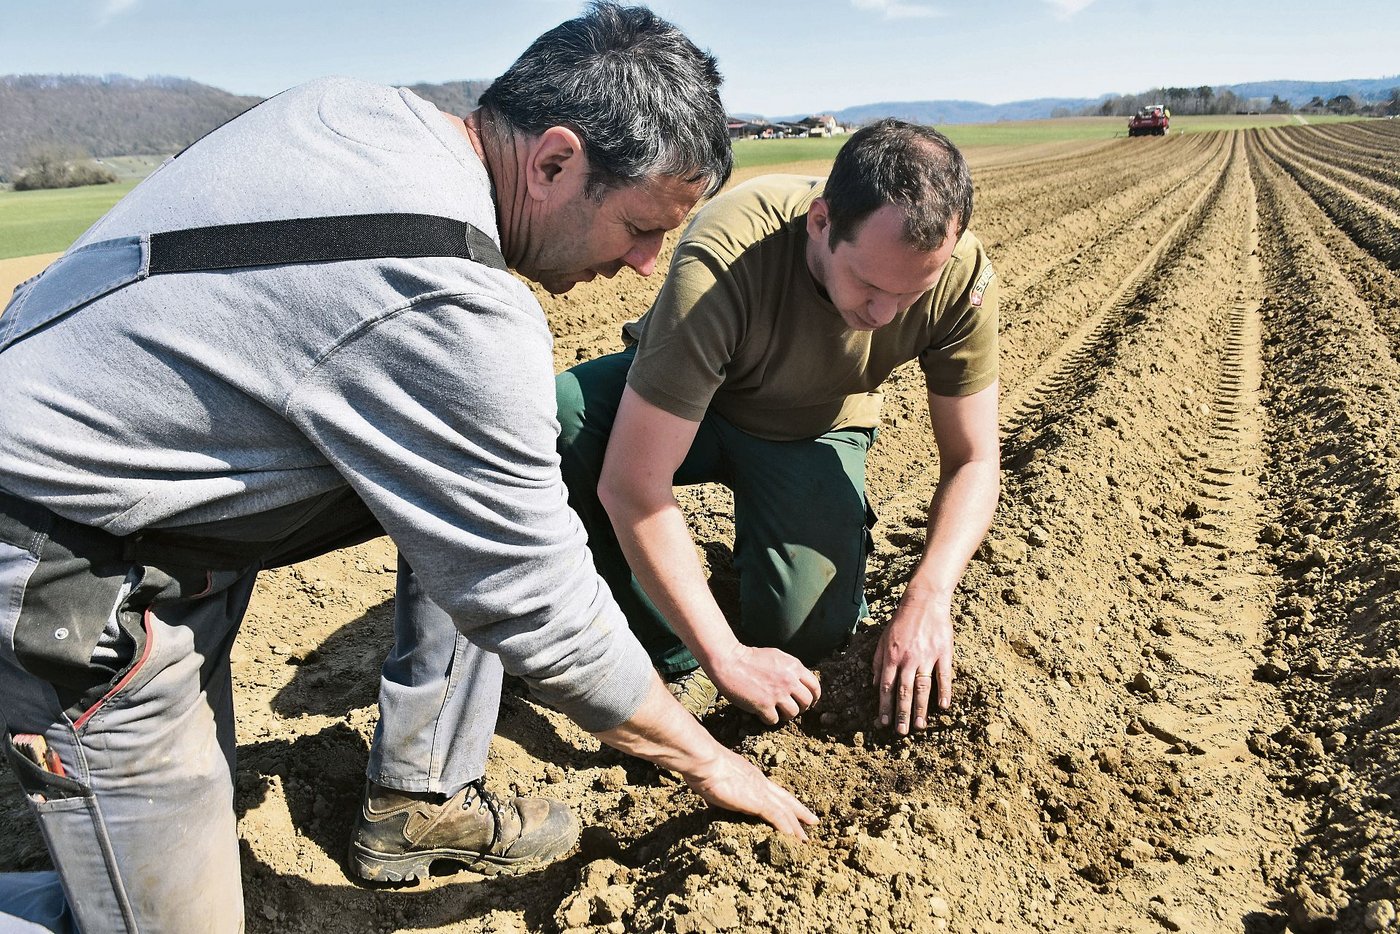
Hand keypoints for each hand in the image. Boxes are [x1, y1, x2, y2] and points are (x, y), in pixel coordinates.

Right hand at [681, 747, 818, 840]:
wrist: (704, 761)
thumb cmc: (704, 766)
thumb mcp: (715, 780)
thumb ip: (718, 789)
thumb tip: (712, 796)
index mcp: (751, 776)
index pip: (774, 791)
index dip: (785, 800)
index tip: (793, 807)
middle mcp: (760, 782)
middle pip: (786, 800)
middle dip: (799, 813)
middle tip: (812, 823)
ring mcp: (760, 791)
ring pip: (785, 811)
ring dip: (796, 827)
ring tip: (804, 839)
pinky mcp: (757, 801)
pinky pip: (777, 817)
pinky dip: (786, 829)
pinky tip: (793, 839)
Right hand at [709, 643, 820, 724]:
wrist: (729, 661)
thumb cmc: (750, 657)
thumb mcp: (777, 656)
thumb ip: (791, 668)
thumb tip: (801, 682)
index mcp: (794, 667)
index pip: (815, 686)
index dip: (814, 697)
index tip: (809, 702)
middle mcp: (789, 681)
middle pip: (807, 702)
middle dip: (801, 707)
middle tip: (791, 708)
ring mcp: (777, 694)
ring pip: (793, 713)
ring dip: (786, 715)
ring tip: (776, 711)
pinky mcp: (764, 705)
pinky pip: (774, 720)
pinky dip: (769, 718)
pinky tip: (762, 712)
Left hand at [872, 595, 953, 734]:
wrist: (924, 602)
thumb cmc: (901, 622)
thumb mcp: (883, 639)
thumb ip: (879, 662)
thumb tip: (876, 685)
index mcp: (892, 656)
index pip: (887, 687)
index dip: (885, 706)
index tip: (883, 722)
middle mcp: (908, 659)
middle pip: (904, 691)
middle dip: (901, 713)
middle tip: (901, 732)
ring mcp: (927, 656)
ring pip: (923, 687)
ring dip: (920, 708)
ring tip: (919, 726)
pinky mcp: (944, 653)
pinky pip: (944, 675)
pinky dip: (945, 691)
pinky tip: (943, 706)